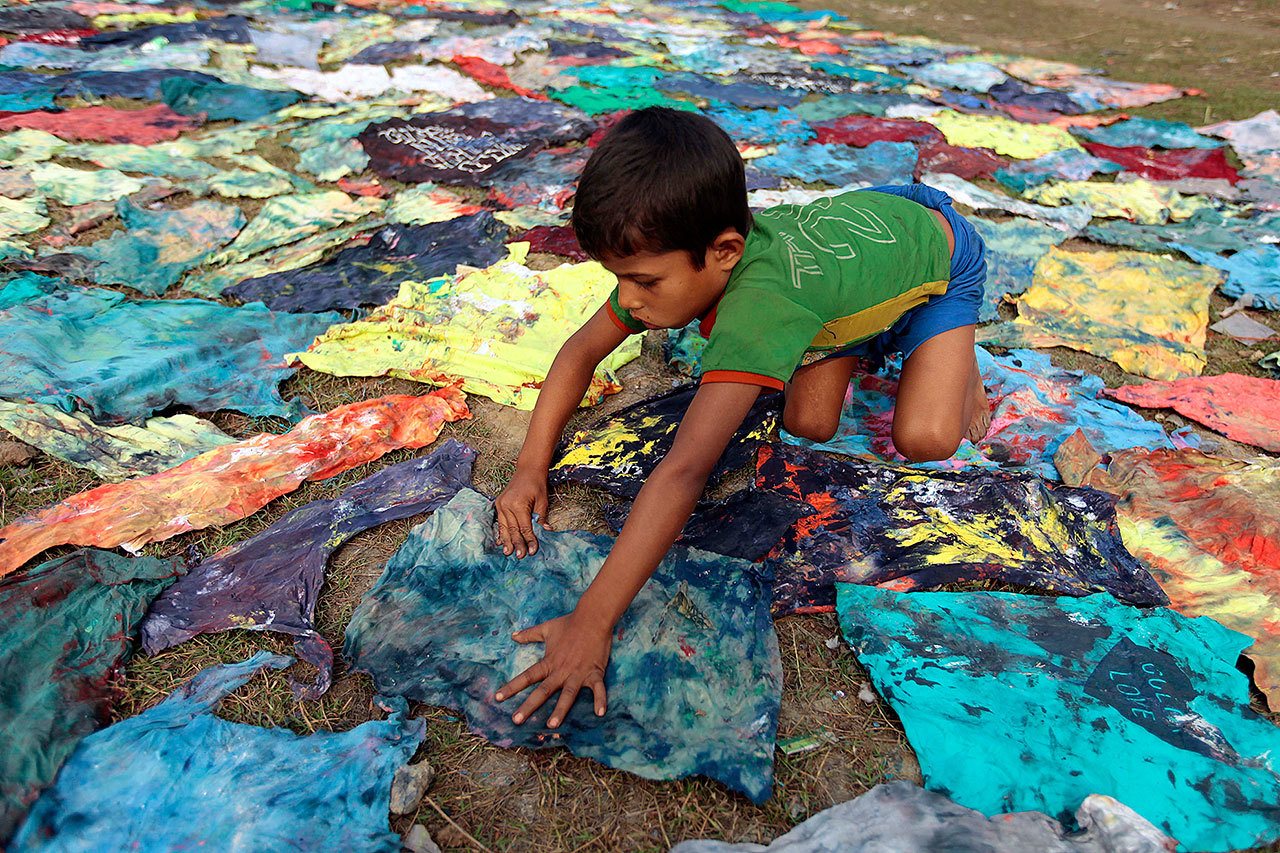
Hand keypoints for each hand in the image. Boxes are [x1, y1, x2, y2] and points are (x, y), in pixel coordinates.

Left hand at [494, 612, 610, 727]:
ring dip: (560, 710)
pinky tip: (600, 713)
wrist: (593, 617)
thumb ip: (529, 634)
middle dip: (529, 706)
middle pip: (543, 691)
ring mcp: (578, 673)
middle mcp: (561, 670)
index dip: (512, 687)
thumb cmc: (568, 623)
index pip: (527, 676)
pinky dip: (600, 700)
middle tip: (516, 720)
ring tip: (552, 725)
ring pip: (568, 694)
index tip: (498, 697)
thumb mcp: (546, 629)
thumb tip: (513, 636)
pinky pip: (598, 689)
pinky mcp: (594, 672)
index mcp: (549, 662)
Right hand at [495, 469, 548, 556]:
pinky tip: (501, 541)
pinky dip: (501, 532)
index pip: (524, 527)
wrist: (527, 470)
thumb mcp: (543, 501)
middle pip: (513, 529)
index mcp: (518, 504)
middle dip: (517, 544)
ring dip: (506, 541)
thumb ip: (541, 518)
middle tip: (520, 556)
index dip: (529, 540)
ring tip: (508, 552)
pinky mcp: (498, 504)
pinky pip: (500, 521)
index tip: (533, 551)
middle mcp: (507, 505)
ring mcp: (501, 504)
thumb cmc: (537, 484)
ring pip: (504, 527)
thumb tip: (545, 532)